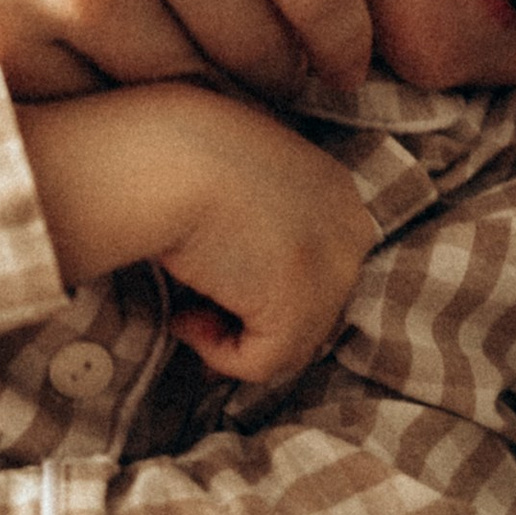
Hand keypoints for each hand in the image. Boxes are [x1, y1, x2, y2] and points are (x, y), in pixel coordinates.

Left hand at [0, 0, 371, 100]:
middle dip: (204, 93)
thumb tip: (6, 130)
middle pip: (166, 89)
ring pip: (248, 54)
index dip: (122, 111)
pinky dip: (342, 38)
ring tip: (293, 78)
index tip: (160, 113)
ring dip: (281, 73)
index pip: (73, 123)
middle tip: (240, 97)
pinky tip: (347, 56)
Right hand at [21, 85, 375, 390]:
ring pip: (288, 340)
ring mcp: (334, 272)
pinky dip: (215, 351)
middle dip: (254, 315)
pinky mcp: (301, 312)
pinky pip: (260, 362)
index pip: (319, 261)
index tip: (216, 286)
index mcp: (338, 190)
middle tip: (195, 308)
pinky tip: (182, 315)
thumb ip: (257, 209)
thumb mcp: (238, 168)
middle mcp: (351, 230)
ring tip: (183, 306)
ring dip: (231, 333)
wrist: (164, 160)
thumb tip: (239, 272)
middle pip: (313, 305)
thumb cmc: (177, 152)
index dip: (264, 283)